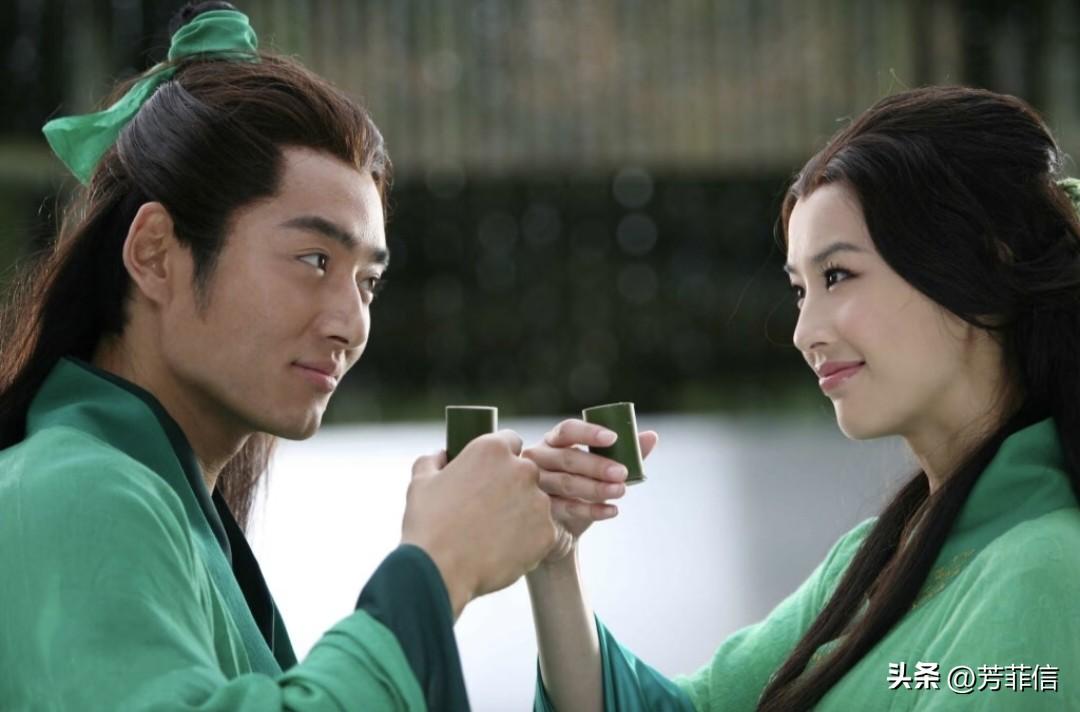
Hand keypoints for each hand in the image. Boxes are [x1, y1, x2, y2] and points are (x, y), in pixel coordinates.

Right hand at [401, 431, 556, 617]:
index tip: (490, 474)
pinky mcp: (547, 533)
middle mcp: (522, 470)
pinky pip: (541, 532)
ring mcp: (538, 502)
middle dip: (512, 486)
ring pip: (535, 503)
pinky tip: (503, 551)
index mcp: (492, 450)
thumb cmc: (428, 524)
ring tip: (493, 535)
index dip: (500, 458)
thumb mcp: (421, 482)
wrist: (439, 571)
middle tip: (489, 509)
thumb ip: (434, 460)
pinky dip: (527, 540)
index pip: (510, 441)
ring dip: (521, 513)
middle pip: (526, 472)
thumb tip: (442, 455)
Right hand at [523, 419, 658, 564]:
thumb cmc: (582, 489)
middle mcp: (539, 458)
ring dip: (596, 488)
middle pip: (567, 458)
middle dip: (597, 465)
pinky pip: (565, 508)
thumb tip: (652, 436)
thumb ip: (625, 453)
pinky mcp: (538, 509)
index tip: (613, 438)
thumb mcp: (603, 471)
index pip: (568, 430)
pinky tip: (611, 510)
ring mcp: (535, 484)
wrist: (562, 530)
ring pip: (566, 483)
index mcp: (554, 441)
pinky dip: (591, 510)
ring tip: (621, 491)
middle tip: (622, 473)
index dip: (590, 433)